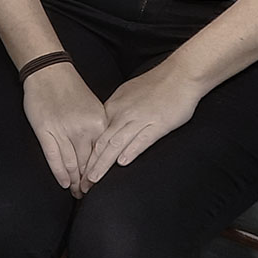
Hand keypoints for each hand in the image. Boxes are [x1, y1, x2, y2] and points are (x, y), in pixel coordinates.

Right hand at [22, 63, 107, 196]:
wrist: (49, 71)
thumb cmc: (71, 89)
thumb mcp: (93, 108)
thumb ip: (97, 130)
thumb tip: (101, 154)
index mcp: (98, 124)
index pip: (102, 156)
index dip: (100, 174)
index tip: (98, 186)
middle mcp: (83, 129)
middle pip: (88, 164)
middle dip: (88, 183)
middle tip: (87, 195)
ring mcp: (63, 130)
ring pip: (71, 164)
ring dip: (74, 182)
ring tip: (76, 193)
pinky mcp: (45, 130)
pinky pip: (54, 157)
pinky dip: (59, 173)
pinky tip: (63, 183)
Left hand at [81, 63, 203, 192]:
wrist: (180, 75)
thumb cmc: (157, 85)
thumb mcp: (128, 94)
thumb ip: (117, 111)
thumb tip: (107, 124)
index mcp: (114, 107)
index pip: (95, 135)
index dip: (85, 154)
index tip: (78, 170)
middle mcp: (123, 114)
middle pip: (101, 142)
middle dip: (89, 165)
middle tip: (81, 183)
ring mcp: (140, 119)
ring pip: (116, 143)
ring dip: (103, 163)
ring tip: (93, 179)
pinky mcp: (158, 123)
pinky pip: (141, 139)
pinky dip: (130, 151)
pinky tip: (121, 163)